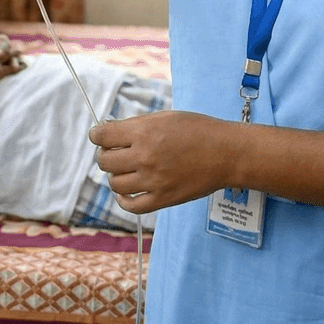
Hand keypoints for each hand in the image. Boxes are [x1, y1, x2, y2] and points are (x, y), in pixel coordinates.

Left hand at [89, 111, 237, 213]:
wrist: (227, 153)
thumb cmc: (197, 130)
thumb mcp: (165, 117)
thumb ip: (135, 125)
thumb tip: (107, 129)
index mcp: (144, 132)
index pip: (102, 136)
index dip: (97, 135)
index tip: (100, 136)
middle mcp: (145, 157)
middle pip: (104, 161)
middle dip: (106, 155)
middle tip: (116, 152)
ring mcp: (153, 181)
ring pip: (114, 183)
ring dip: (115, 176)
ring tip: (126, 170)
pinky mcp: (163, 199)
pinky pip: (132, 206)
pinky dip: (123, 199)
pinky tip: (126, 192)